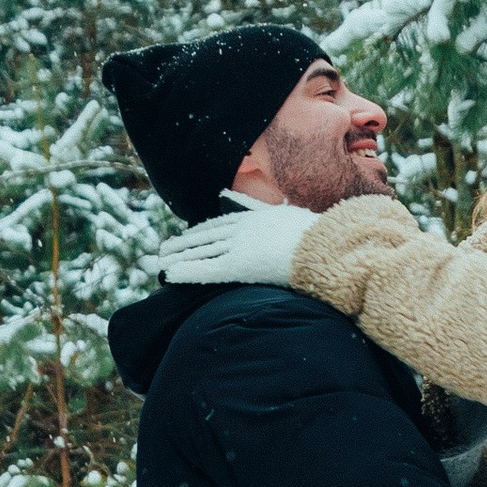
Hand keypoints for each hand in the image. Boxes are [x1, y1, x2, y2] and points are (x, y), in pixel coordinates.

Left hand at [158, 197, 314, 287]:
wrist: (325, 244)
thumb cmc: (320, 237)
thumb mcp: (301, 220)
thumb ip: (288, 215)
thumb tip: (291, 210)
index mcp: (257, 217)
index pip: (222, 223)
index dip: (203, 230)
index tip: (188, 234)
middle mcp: (243, 229)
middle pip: (206, 235)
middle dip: (184, 242)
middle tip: (166, 247)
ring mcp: (239, 246)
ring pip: (201, 251)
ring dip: (178, 256)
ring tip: (161, 261)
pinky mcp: (237, 266)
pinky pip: (205, 270)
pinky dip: (185, 272)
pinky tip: (168, 275)